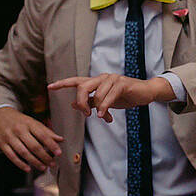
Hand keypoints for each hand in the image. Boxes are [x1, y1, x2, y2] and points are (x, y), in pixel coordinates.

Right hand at [0, 106, 63, 171]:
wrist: (0, 115)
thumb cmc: (20, 121)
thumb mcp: (33, 122)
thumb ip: (47, 132)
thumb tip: (60, 139)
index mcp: (29, 124)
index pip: (42, 135)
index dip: (52, 145)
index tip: (59, 153)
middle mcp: (19, 130)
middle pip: (34, 146)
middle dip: (44, 156)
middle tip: (52, 163)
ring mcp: (10, 137)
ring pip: (23, 152)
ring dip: (34, 162)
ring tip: (43, 167)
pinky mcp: (2, 144)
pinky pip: (11, 156)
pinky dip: (20, 163)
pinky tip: (28, 168)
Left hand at [48, 74, 171, 122]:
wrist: (146, 92)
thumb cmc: (126, 96)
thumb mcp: (106, 101)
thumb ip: (91, 102)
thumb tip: (73, 104)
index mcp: (96, 81)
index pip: (76, 81)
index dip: (62, 84)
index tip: (50, 87)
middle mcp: (102, 78)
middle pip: (82, 86)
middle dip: (81, 101)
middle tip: (85, 114)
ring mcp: (112, 79)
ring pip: (96, 94)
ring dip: (97, 108)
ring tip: (102, 117)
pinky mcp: (122, 84)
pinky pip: (109, 97)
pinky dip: (105, 107)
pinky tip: (105, 116)